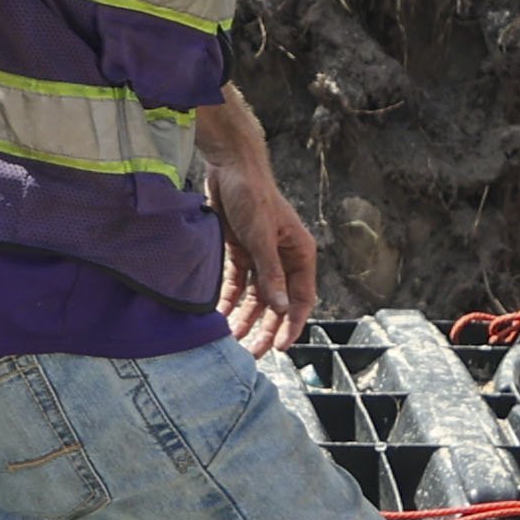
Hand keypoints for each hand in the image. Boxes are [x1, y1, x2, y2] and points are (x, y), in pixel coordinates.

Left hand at [209, 151, 320, 354]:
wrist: (228, 166)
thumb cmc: (252, 195)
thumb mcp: (261, 237)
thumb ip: (271, 274)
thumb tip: (282, 309)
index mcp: (300, 254)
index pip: (301, 299)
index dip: (291, 324)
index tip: (281, 348)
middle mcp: (283, 258)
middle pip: (277, 303)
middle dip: (266, 328)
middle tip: (252, 354)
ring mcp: (260, 256)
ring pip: (255, 297)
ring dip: (245, 318)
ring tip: (232, 341)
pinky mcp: (239, 252)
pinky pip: (235, 284)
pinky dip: (228, 301)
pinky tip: (218, 317)